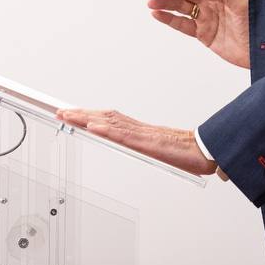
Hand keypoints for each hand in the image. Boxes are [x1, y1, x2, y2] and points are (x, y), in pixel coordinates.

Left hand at [55, 108, 217, 176]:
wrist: (205, 151)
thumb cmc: (186, 153)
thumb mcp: (158, 152)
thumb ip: (145, 148)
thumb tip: (136, 148)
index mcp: (137, 131)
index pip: (108, 119)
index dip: (88, 114)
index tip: (70, 113)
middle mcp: (136, 128)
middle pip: (103, 116)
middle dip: (80, 113)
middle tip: (59, 111)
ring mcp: (141, 134)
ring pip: (109, 122)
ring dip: (86, 118)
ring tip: (68, 116)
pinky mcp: (147, 143)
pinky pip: (123, 135)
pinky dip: (106, 130)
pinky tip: (92, 127)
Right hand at [147, 0, 249, 68]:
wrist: (261, 52)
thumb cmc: (257, 23)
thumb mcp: (241, 4)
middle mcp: (210, 0)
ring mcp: (205, 17)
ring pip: (179, 6)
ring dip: (164, 2)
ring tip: (150, 2)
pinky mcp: (203, 33)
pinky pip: (182, 24)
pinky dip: (168, 19)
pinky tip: (157, 14)